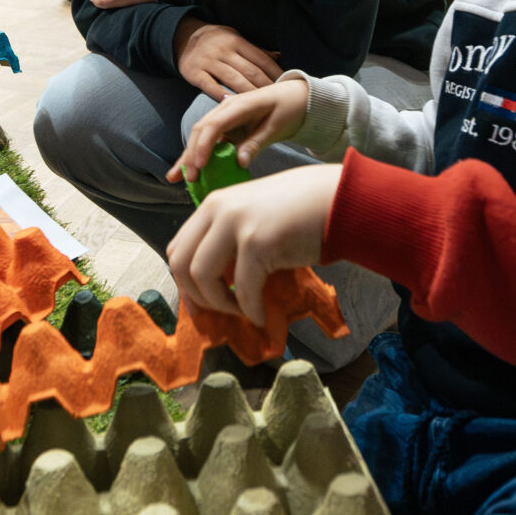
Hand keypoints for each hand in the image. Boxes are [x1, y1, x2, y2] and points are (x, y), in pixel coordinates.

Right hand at [165, 78, 309, 185]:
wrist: (296, 96)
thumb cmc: (288, 108)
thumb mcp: (277, 126)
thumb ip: (257, 143)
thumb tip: (239, 163)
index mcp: (239, 105)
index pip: (213, 125)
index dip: (203, 146)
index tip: (198, 166)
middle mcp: (226, 109)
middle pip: (201, 130)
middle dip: (190, 154)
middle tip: (186, 178)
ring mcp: (225, 118)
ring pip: (201, 136)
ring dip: (188, 156)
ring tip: (175, 177)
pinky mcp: (228, 128)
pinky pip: (210, 142)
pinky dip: (200, 156)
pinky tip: (192, 170)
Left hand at [167, 165, 339, 324]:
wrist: (338, 198)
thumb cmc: (300, 211)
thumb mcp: (252, 215)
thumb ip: (228, 237)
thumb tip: (213, 283)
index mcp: (212, 204)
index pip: (178, 248)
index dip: (183, 282)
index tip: (199, 306)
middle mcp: (217, 210)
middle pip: (182, 264)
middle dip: (197, 297)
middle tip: (219, 314)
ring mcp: (236, 223)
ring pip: (202, 277)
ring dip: (221, 305)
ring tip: (244, 312)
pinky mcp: (258, 241)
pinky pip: (243, 288)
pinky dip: (250, 310)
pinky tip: (262, 317)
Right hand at [174, 19, 280, 101]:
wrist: (182, 37)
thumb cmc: (216, 40)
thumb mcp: (235, 38)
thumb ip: (255, 50)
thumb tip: (279, 56)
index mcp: (236, 41)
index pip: (260, 58)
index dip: (274, 72)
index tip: (286, 84)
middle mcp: (223, 50)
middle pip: (249, 71)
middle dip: (265, 86)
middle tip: (277, 100)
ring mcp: (208, 61)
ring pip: (232, 79)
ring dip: (248, 93)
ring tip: (261, 105)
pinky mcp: (194, 73)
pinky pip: (209, 86)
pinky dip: (221, 95)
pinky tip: (233, 104)